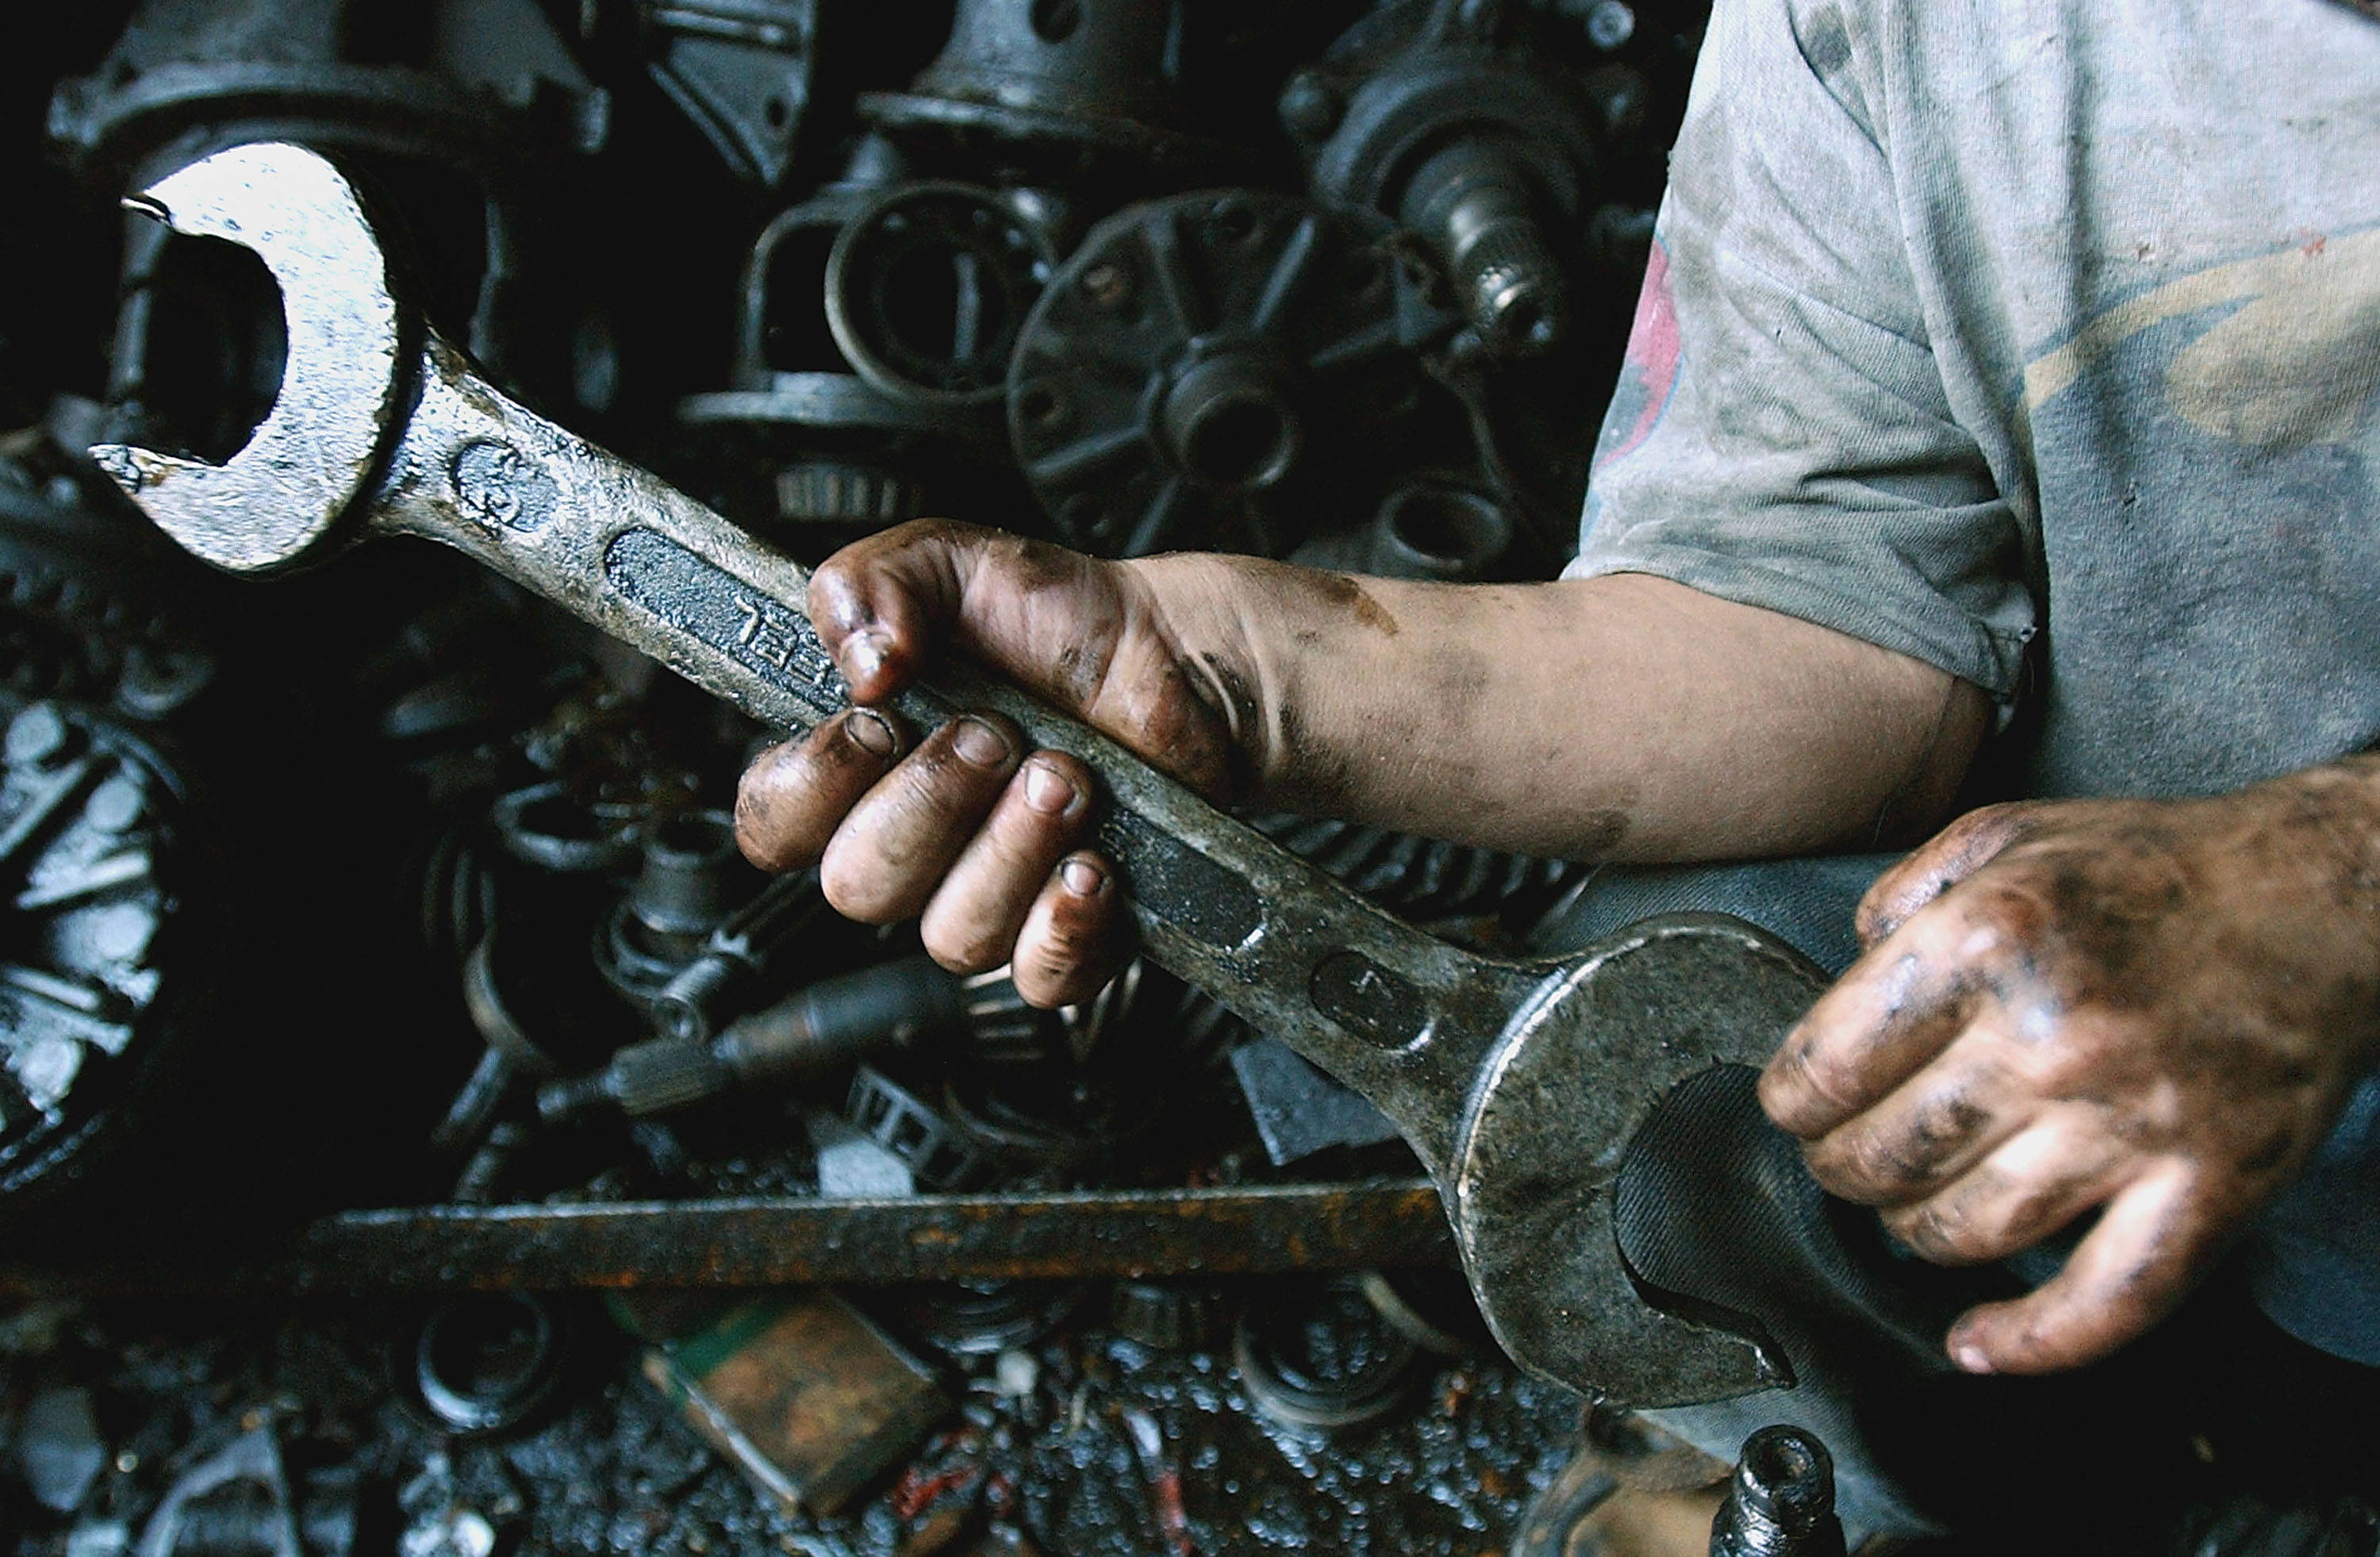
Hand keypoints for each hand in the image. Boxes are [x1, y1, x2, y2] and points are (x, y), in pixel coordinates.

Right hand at [733, 521, 1253, 1005]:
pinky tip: (1092, 866)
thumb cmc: (1060, 620)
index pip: (774, 823)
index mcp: (858, 765)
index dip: (810, 789)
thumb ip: (872, 584)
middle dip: (931, 804)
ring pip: (953, 934)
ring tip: (1068, 774)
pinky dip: (1062, 928)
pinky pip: (1036, 977)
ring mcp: (987, 896)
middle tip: (995, 735)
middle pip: (858, 887)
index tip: (873, 725)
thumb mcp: (950, 560)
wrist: (1179, 657)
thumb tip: (861, 661)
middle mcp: (913, 843)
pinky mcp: (1066, 935)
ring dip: (1011, 847)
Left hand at [1758, 765, 2379, 1374]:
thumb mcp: (2005, 836)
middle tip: (1845, 1153)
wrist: (2322, 902)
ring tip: (1908, 1203)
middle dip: (1839, 1165)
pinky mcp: (2211, 1188)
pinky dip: (2030, 1342)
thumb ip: (1902, 896)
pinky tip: (1977, 1340)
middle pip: (1883, 1157)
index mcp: (1988, 938)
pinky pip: (2104, 1303)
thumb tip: (1843, 978)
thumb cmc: (2158, 871)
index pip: (1829, 1065)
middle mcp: (2053, 1034)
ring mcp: (2134, 1122)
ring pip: (1964, 1231)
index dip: (1792, 1100)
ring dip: (1911, 1231)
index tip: (1796, 1105)